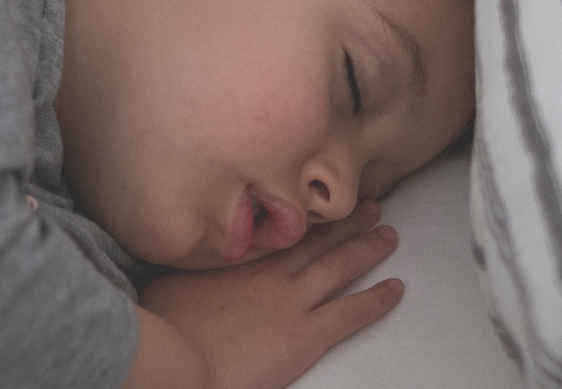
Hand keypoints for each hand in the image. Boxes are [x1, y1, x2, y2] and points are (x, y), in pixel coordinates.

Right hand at [138, 199, 402, 388]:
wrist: (179, 361)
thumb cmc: (166, 330)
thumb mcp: (168, 283)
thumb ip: (190, 267)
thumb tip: (188, 254)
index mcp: (237, 258)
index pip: (279, 229)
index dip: (303, 215)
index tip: (316, 201)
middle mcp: (270, 271)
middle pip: (316, 238)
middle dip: (344, 220)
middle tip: (367, 205)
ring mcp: (292, 300)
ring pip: (340, 265)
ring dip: (368, 246)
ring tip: (388, 232)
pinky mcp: (307, 335)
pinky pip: (352, 313)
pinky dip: (378, 300)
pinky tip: (395, 289)